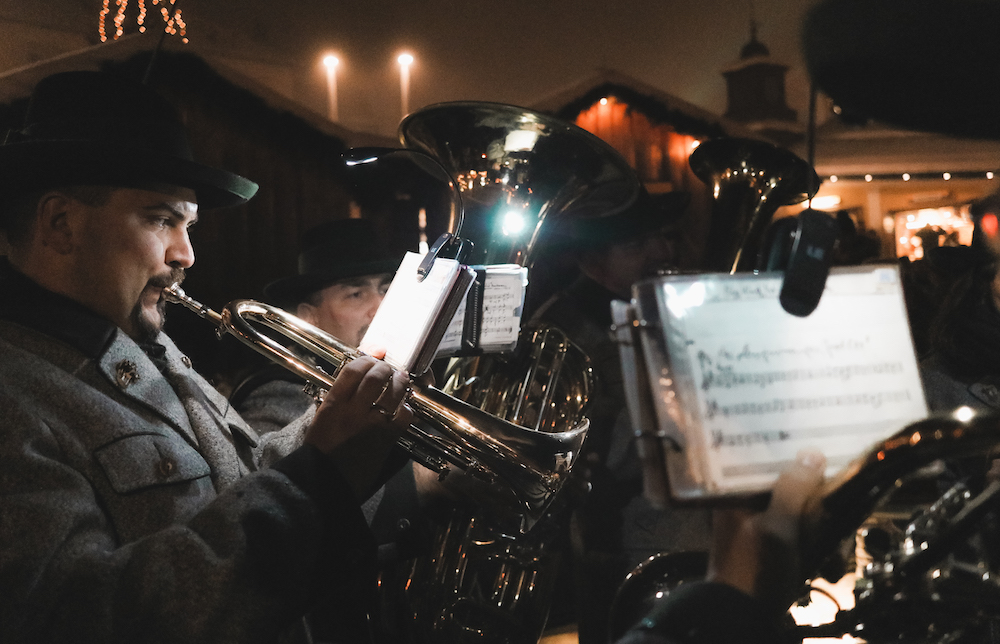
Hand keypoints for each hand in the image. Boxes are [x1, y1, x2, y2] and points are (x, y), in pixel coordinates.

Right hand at [304, 354, 413, 500]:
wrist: (327, 482)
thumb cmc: (321, 452)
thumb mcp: (322, 419)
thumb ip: (338, 398)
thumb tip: (355, 379)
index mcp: (332, 404)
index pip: (352, 370)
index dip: (366, 359)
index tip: (372, 358)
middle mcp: (352, 411)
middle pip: (375, 377)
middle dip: (385, 368)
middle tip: (389, 369)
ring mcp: (370, 424)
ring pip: (392, 392)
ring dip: (400, 382)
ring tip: (401, 380)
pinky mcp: (386, 439)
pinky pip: (403, 416)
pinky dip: (406, 408)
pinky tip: (404, 407)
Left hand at [707, 449, 825, 616]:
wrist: (742, 619)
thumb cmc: (755, 570)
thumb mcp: (777, 527)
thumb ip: (793, 490)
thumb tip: (812, 454)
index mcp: (737, 493)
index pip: (772, 462)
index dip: (800, 466)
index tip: (824, 469)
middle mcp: (747, 504)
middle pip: (793, 487)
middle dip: (815, 508)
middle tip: (816, 529)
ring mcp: (761, 525)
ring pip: (802, 512)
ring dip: (821, 530)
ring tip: (828, 553)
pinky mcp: (773, 545)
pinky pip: (802, 533)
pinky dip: (817, 545)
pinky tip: (827, 562)